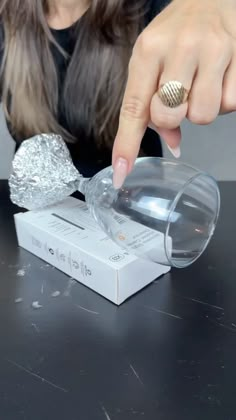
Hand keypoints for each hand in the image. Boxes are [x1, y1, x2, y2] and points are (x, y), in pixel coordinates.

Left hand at [112, 0, 235, 187]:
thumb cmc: (176, 33)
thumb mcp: (152, 60)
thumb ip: (152, 101)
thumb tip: (173, 144)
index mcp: (149, 50)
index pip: (134, 107)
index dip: (127, 144)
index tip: (120, 173)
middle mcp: (181, 48)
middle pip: (170, 115)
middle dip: (172, 116)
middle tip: (179, 95)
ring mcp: (214, 51)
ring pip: (203, 115)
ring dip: (200, 109)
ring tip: (201, 84)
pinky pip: (231, 104)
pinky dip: (224, 100)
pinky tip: (219, 79)